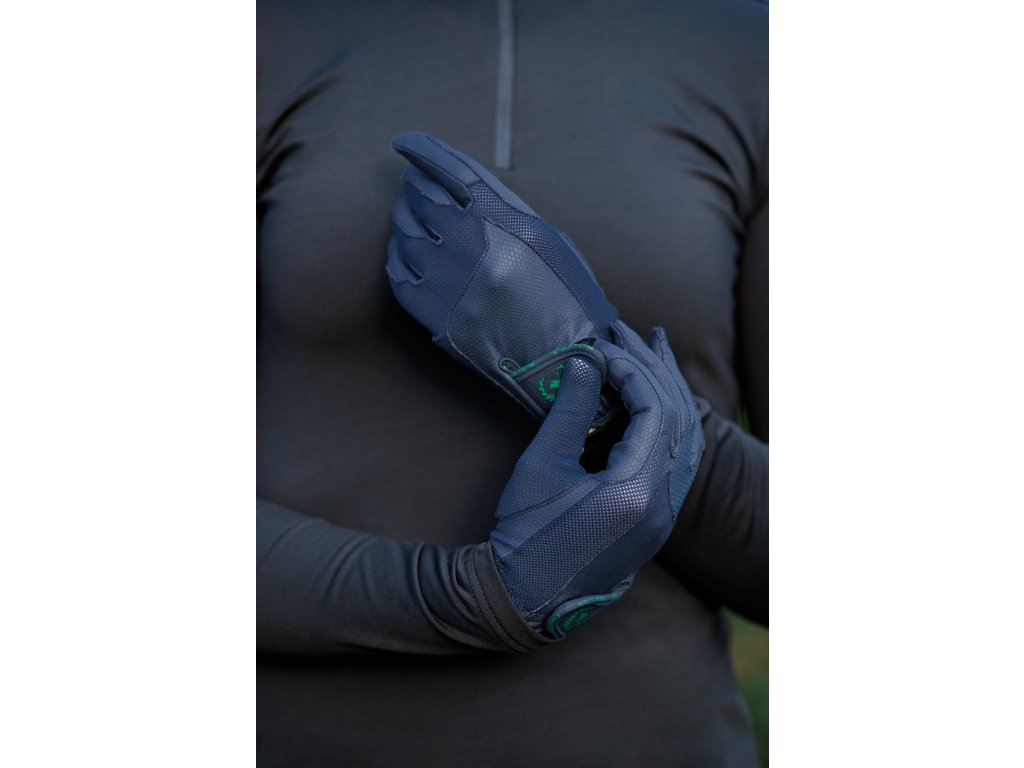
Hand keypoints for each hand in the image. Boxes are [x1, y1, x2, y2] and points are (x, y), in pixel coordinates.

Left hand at [387, 131, 619, 422]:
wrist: (565, 366)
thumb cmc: (568, 301)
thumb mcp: (549, 241)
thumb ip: (503, 212)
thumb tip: (459, 194)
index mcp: (504, 222)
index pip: (450, 170)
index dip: (422, 151)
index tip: (402, 142)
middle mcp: (470, 247)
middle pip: (422, 199)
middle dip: (415, 187)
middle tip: (414, 185)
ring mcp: (446, 283)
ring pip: (405, 235)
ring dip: (405, 220)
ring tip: (412, 217)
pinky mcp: (433, 316)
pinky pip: (397, 274)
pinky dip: (397, 255)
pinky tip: (403, 251)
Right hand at [491, 327, 703, 636]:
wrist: (527, 597)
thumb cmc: (526, 534)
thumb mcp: (542, 466)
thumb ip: (569, 409)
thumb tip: (586, 361)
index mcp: (636, 492)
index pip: (655, 410)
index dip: (630, 369)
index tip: (599, 348)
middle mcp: (663, 504)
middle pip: (678, 418)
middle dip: (653, 368)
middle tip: (627, 332)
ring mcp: (665, 515)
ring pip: (687, 438)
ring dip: (670, 390)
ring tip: (654, 349)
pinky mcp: (657, 520)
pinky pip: (679, 459)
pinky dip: (670, 421)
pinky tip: (656, 399)